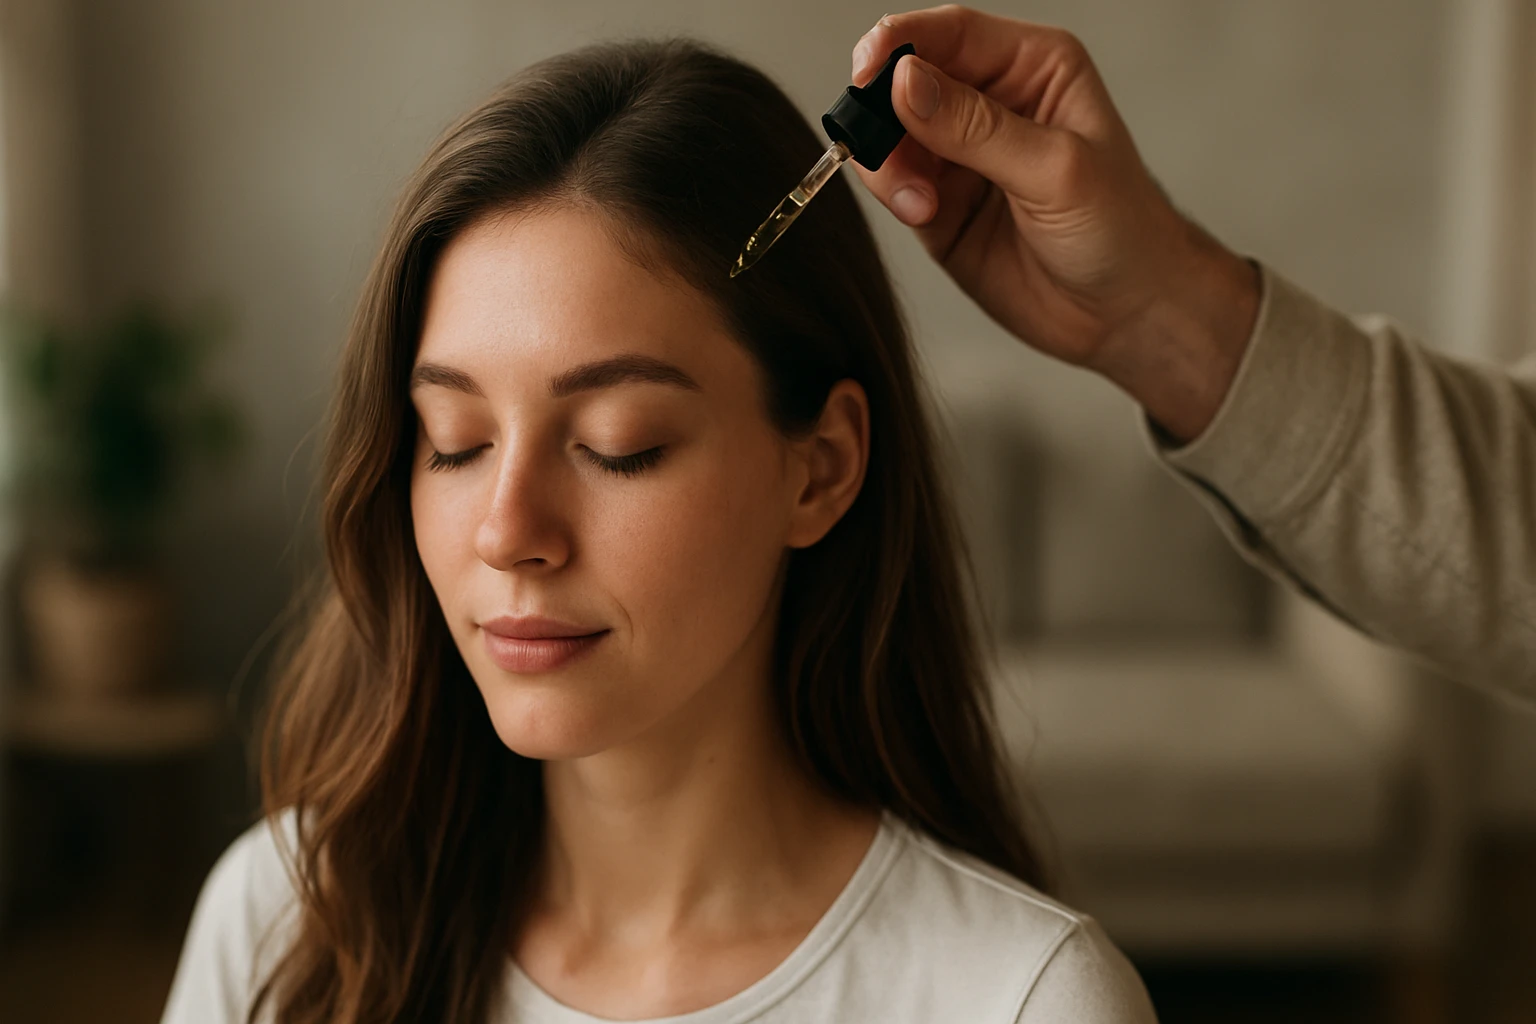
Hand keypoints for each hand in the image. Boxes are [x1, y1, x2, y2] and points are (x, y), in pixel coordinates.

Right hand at [850, 6, 1260, 441]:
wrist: (1124, 313)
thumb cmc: (1120, 229)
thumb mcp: (1056, 169)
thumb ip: (976, 127)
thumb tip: (904, 82)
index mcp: (1031, 66)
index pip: (949, 33)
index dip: (900, 44)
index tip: (865, 73)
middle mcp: (990, 101)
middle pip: (905, 80)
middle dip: (882, 112)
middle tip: (880, 149)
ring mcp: (959, 155)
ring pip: (889, 134)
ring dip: (886, 163)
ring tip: (916, 202)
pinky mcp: (938, 205)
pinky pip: (892, 182)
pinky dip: (892, 194)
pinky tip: (922, 214)